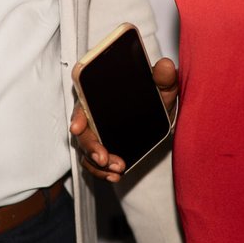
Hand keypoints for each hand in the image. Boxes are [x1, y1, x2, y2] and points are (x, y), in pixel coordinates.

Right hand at [70, 59, 179, 181]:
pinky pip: (94, 163)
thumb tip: (167, 66)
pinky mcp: (102, 148)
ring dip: (97, 164)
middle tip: (104, 158)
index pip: (82, 103)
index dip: (77, 116)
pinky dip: (101, 172)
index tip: (77, 127)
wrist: (159, 115)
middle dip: (90, 147)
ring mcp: (95, 133)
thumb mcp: (161, 87)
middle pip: (82, 132)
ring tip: (117, 170)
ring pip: (86, 150)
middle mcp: (92, 114)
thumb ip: (164, 77)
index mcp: (98, 95)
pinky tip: (114, 176)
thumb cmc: (154, 96)